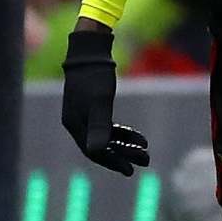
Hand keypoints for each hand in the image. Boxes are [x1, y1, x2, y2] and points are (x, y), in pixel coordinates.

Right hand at [61, 26, 150, 175]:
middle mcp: (76, 123)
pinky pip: (106, 127)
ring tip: (145, 149)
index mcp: (75, 124)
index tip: (131, 170)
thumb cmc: (95, 74)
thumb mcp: (100, 100)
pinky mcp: (90, 108)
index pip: (94, 152)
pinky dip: (121, 133)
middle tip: (146, 160)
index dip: (113, 162)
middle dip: (124, 154)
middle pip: (101, 147)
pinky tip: (136, 136)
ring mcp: (82, 115)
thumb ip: (99, 127)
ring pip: (105, 138)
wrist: (90, 50)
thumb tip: (96, 152)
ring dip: (125, 144)